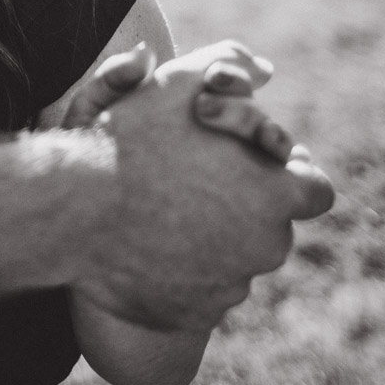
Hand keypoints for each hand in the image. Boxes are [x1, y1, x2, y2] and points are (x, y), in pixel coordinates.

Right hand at [69, 45, 334, 331]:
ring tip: (164, 212)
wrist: (69, 211)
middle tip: (196, 184)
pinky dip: (184, 275)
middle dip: (245, 208)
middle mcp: (265, 247)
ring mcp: (229, 288)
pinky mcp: (193, 316)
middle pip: (273, 229)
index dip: (290, 176)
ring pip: (236, 263)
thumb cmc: (126, 139)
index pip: (316, 191)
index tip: (256, 165)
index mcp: (275, 193)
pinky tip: (148, 246)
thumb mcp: (179, 83)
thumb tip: (264, 71)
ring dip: (214, 242)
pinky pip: (202, 294)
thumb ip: (229, 69)